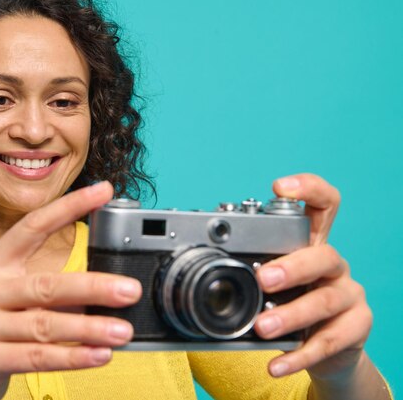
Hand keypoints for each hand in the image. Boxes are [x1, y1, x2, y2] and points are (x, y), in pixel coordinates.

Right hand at [0, 181, 141, 399]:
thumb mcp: (18, 296)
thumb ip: (56, 289)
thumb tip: (112, 288)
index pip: (34, 225)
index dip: (69, 206)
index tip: (104, 190)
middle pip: (46, 284)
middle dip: (93, 286)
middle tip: (129, 290)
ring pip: (44, 325)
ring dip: (89, 328)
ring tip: (122, 331)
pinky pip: (37, 357)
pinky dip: (73, 356)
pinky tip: (100, 354)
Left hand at [253, 174, 372, 379]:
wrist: (324, 346)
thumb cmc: (290, 301)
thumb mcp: (271, 281)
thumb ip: (248, 268)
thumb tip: (196, 263)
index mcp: (310, 244)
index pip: (322, 204)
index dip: (308, 188)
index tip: (280, 186)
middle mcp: (332, 264)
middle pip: (322, 255)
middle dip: (293, 266)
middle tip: (264, 278)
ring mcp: (348, 294)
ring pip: (325, 300)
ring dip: (292, 315)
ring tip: (263, 327)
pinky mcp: (355, 327)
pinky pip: (328, 342)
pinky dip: (299, 356)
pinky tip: (276, 365)